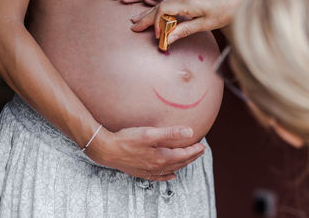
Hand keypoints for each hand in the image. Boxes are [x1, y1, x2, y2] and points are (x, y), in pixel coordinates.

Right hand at [86, 126, 204, 180]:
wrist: (106, 150)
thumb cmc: (126, 140)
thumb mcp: (150, 133)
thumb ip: (171, 133)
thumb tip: (189, 132)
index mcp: (161, 157)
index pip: (183, 154)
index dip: (194, 150)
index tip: (202, 145)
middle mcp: (157, 166)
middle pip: (179, 163)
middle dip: (191, 157)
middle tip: (200, 151)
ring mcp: (148, 170)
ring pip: (171, 170)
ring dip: (182, 165)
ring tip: (189, 160)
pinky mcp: (140, 172)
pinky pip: (159, 177)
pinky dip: (167, 176)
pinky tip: (171, 175)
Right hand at [131, 0, 258, 43]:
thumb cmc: (225, 12)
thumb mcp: (205, 24)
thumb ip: (184, 31)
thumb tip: (167, 40)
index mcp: (188, 1)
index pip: (163, 11)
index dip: (157, 25)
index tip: (156, 37)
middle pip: (159, 6)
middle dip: (145, 18)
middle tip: (133, 27)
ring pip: (162, 2)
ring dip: (149, 11)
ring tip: (136, 19)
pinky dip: (157, 4)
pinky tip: (148, 1)